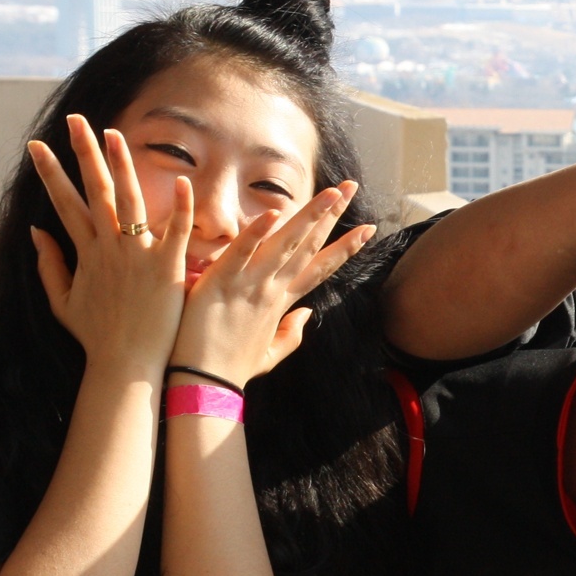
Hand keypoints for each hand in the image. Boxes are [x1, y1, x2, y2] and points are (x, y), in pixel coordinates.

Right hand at [26, 114, 189, 373]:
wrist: (126, 367)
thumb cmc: (98, 338)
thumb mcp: (63, 301)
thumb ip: (49, 265)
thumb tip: (35, 231)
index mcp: (86, 253)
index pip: (65, 203)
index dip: (51, 173)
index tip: (37, 146)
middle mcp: (109, 248)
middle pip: (94, 191)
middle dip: (82, 153)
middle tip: (75, 120)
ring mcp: (137, 257)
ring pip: (129, 201)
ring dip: (121, 166)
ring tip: (114, 134)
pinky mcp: (166, 270)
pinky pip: (174, 232)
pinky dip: (179, 207)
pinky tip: (183, 180)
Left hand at [171, 182, 376, 384]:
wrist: (206, 386)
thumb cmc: (232, 369)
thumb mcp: (270, 352)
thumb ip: (291, 331)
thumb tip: (307, 314)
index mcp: (283, 302)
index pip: (320, 267)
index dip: (345, 247)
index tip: (368, 229)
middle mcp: (273, 289)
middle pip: (309, 245)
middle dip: (332, 215)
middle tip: (351, 188)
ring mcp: (251, 285)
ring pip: (286, 243)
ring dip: (310, 216)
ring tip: (330, 192)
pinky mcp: (222, 283)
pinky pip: (242, 252)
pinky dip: (257, 233)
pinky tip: (274, 213)